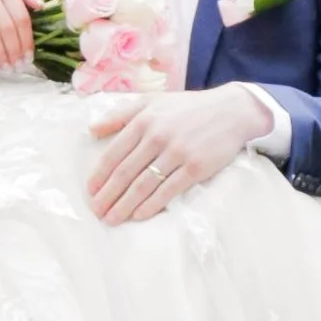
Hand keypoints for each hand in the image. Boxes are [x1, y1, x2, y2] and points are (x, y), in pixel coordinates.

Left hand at [87, 83, 272, 225]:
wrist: (230, 111)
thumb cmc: (188, 108)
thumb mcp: (152, 101)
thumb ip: (121, 114)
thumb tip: (91, 130)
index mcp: (144, 120)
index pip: (114, 153)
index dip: (100, 175)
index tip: (90, 191)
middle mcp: (157, 136)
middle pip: (126, 172)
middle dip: (108, 195)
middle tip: (96, 212)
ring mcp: (177, 153)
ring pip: (144, 185)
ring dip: (125, 205)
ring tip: (112, 219)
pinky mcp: (195, 167)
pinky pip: (168, 191)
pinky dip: (152, 205)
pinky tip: (138, 215)